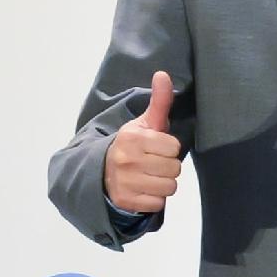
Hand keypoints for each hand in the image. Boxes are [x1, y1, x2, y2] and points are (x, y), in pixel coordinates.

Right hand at [104, 72, 184, 218]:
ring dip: (163, 184)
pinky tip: (143, 189)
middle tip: (153, 163)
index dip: (169, 149)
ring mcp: (124, 182)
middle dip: (167, 167)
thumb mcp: (145, 123)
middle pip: (174, 169)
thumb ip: (159, 101)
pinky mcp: (125, 200)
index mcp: (132, 138)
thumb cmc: (132, 146)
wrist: (102, 171)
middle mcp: (126, 160)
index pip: (174, 147)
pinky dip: (154, 198)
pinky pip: (158, 203)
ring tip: (149, 176)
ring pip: (169, 187)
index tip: (156, 148)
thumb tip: (163, 74)